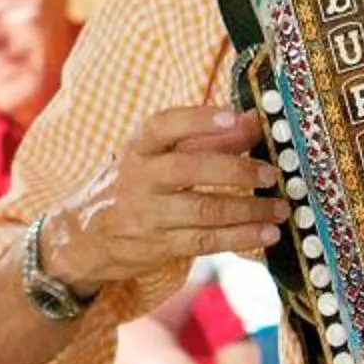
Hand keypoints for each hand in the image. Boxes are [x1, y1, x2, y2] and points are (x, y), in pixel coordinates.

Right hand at [40, 105, 280, 290]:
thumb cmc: (130, 186)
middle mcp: (139, 178)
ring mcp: (147, 214)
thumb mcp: (154, 157)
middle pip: (190, 169)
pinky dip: (240, 237)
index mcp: (138, 148)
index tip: (235, 117)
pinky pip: (206, 241)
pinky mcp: (158, 246)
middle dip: (237, 170)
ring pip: (204, 209)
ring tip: (281, 207)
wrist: (83, 238)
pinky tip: (266, 234)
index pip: (164, 125)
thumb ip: (202, 139)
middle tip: (271, 173)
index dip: (199, 120)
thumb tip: (252, 122)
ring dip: (249, 209)